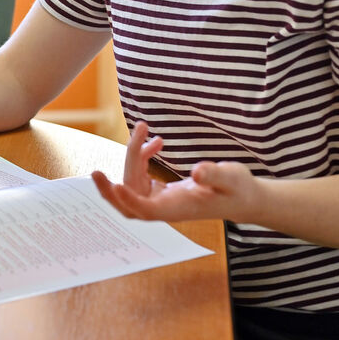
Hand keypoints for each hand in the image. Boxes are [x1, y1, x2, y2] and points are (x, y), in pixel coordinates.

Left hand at [91, 121, 262, 223]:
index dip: (129, 200)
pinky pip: (140, 178)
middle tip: (95, 173)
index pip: (146, 210)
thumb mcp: (232, 178)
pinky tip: (155, 142)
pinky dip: (141, 158)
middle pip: (129, 205)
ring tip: (146, 129)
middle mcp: (165, 208)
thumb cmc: (238, 189)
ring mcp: (161, 201)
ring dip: (132, 157)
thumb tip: (197, 173)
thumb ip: (215, 175)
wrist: (243, 198)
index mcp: (179, 209)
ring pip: (132, 185)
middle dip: (109, 192)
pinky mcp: (161, 192)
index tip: (116, 184)